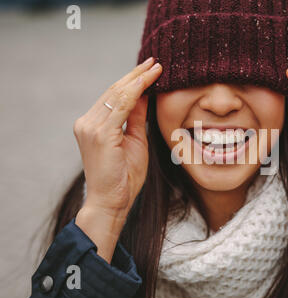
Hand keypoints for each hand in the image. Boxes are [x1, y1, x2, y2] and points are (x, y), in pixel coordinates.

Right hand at [74, 58, 161, 218]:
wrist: (112, 202)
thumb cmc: (124, 176)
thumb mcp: (135, 141)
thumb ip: (137, 117)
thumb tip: (145, 95)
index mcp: (93, 124)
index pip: (114, 96)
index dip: (132, 80)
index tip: (150, 68)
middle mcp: (87, 122)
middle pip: (114, 91)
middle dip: (136, 75)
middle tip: (154, 61)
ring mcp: (90, 127)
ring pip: (116, 95)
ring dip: (137, 79)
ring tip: (155, 67)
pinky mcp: (100, 134)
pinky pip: (120, 107)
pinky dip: (135, 92)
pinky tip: (147, 81)